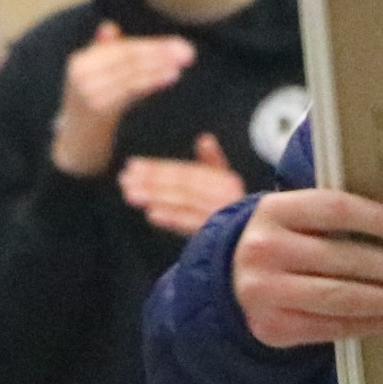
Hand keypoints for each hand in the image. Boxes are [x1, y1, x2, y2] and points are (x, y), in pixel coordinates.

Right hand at [51, 22, 197, 177]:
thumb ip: (104, 51)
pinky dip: (153, 81)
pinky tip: (172, 76)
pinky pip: (131, 91)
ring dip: (159, 67)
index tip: (176, 43)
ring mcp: (88, 92)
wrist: (77, 140)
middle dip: (159, 53)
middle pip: (128, 59)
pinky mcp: (99, 109)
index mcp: (80, 60)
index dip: (150, 45)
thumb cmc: (92, 102)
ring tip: (182, 63)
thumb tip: (108, 26)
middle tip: (188, 51)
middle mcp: (81, 74)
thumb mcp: (95, 75)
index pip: (122, 48)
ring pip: (132, 74)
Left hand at [120, 134, 245, 237]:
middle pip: (181, 185)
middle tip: (124, 179)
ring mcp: (223, 214)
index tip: (132, 165)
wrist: (258, 245)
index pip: (184, 172)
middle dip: (150, 181)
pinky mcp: (220, 233)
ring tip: (131, 195)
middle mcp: (226, 194)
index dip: (157, 168)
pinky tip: (151, 214)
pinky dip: (172, 218)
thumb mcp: (229, 187)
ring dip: (154, 197)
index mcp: (225, 181)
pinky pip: (192, 224)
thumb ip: (214, 165)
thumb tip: (204, 138)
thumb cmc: (240, 215)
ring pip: (182, 202)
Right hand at [232, 187, 382, 348]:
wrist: (233, 282)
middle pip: (343, 259)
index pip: (334, 209)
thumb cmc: (287, 243)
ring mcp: (265, 292)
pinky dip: (375, 324)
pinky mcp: (273, 328)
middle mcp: (264, 250)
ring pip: (342, 298)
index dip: (380, 219)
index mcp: (274, 210)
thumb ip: (339, 214)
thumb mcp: (298, 218)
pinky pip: (334, 327)